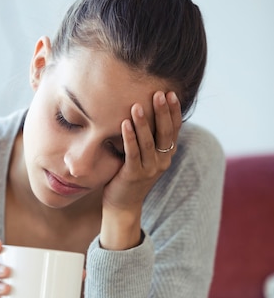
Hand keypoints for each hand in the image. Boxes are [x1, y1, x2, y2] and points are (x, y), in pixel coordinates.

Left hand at [100, 91, 181, 249]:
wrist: (122, 204)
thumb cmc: (130, 175)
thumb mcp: (144, 155)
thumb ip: (149, 138)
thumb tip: (146, 110)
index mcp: (166, 155)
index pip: (174, 129)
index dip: (173, 111)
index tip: (171, 93)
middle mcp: (162, 162)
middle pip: (165, 133)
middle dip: (162, 112)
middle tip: (159, 93)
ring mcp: (149, 169)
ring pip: (148, 142)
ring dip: (143, 123)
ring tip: (137, 105)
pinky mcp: (133, 175)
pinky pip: (133, 154)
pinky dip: (129, 138)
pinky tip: (124, 124)